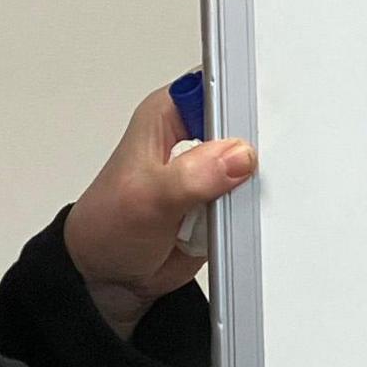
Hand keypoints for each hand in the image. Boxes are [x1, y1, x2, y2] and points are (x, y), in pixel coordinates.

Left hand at [61, 80, 257, 334]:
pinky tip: (235, 222)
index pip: (218, 89)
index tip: (258, 129)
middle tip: (244, 178)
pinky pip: (252, 199)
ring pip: (254, 167)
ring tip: (228, 208)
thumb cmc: (108, 228)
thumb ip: (192, 176)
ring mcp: (212, 170)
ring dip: (250, 188)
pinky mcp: (223, 200)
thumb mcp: (147, 199)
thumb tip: (238, 156)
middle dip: (253, 152)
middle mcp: (193, 136)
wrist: (111, 276)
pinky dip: (249, 212)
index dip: (242, 104)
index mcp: (168, 114)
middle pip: (246, 127)